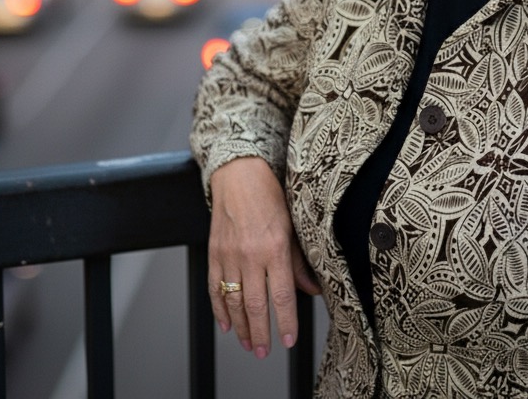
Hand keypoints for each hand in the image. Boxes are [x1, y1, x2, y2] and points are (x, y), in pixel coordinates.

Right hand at [207, 156, 320, 357]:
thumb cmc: (269, 196)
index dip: (286, 322)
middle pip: (256, 305)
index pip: (282, 295)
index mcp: (274, 247)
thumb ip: (300, 261)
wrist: (239, 175)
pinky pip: (214, 289)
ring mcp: (229, 256)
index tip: (288, 340)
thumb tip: (313, 288)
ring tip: (248, 343)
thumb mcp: (293, 226)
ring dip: (241, 327)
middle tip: (264, 352)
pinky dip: (219, 310)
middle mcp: (251, 255)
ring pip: (234, 302)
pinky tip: (226, 324)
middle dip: (261, 333)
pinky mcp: (214, 254)